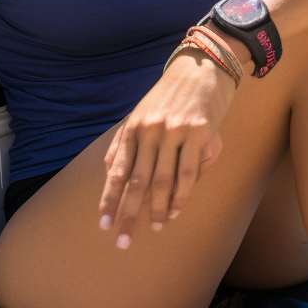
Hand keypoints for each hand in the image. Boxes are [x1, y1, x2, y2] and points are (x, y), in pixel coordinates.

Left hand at [98, 47, 235, 247]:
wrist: (203, 66)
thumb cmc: (171, 95)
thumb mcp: (141, 113)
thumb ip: (125, 143)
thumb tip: (110, 176)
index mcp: (134, 127)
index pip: (116, 171)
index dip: (109, 200)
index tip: (104, 225)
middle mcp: (151, 130)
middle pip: (137, 181)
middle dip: (128, 214)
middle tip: (123, 240)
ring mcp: (176, 131)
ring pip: (163, 181)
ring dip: (158, 209)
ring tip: (156, 227)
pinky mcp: (200, 132)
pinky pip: (189, 172)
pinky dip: (182, 196)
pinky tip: (176, 211)